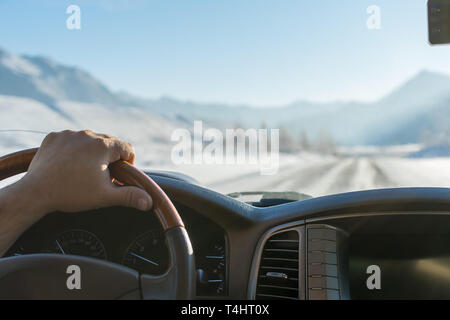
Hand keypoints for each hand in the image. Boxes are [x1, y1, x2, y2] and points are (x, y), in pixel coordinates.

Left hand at [22, 130, 152, 214]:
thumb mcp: (105, 196)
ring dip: (91, 152)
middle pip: (109, 143)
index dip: (127, 163)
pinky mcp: (54, 137)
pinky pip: (71, 139)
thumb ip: (129, 196)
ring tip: (83, 172)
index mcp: (103, 146)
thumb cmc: (71, 193)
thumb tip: (149, 201)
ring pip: (89, 140)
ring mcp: (68, 134)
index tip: (119, 175)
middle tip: (100, 177)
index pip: (127, 148)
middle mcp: (87, 134)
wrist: (35, 192)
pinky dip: (73, 149)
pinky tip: (69, 164)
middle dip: (109, 158)